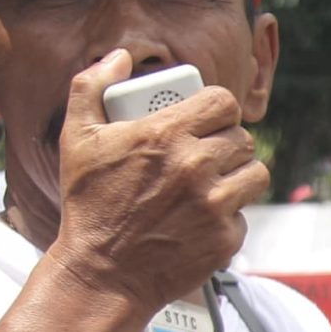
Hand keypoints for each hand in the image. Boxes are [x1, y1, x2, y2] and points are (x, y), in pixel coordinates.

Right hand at [53, 49, 266, 312]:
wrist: (102, 274)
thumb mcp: (76, 138)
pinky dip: (227, 216)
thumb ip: (90, 86)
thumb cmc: (88, 204)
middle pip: (241, 138)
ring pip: (254, 173)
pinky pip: (244, 214)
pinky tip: (200, 218)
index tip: (207, 120)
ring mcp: (214, 204)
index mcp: (165, 135)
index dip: (217, 109)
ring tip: (212, 183)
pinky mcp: (225, 238)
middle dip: (225, 143)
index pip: (223, 102)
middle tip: (205, 154)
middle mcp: (195, 166)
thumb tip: (119, 58)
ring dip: (237, 176)